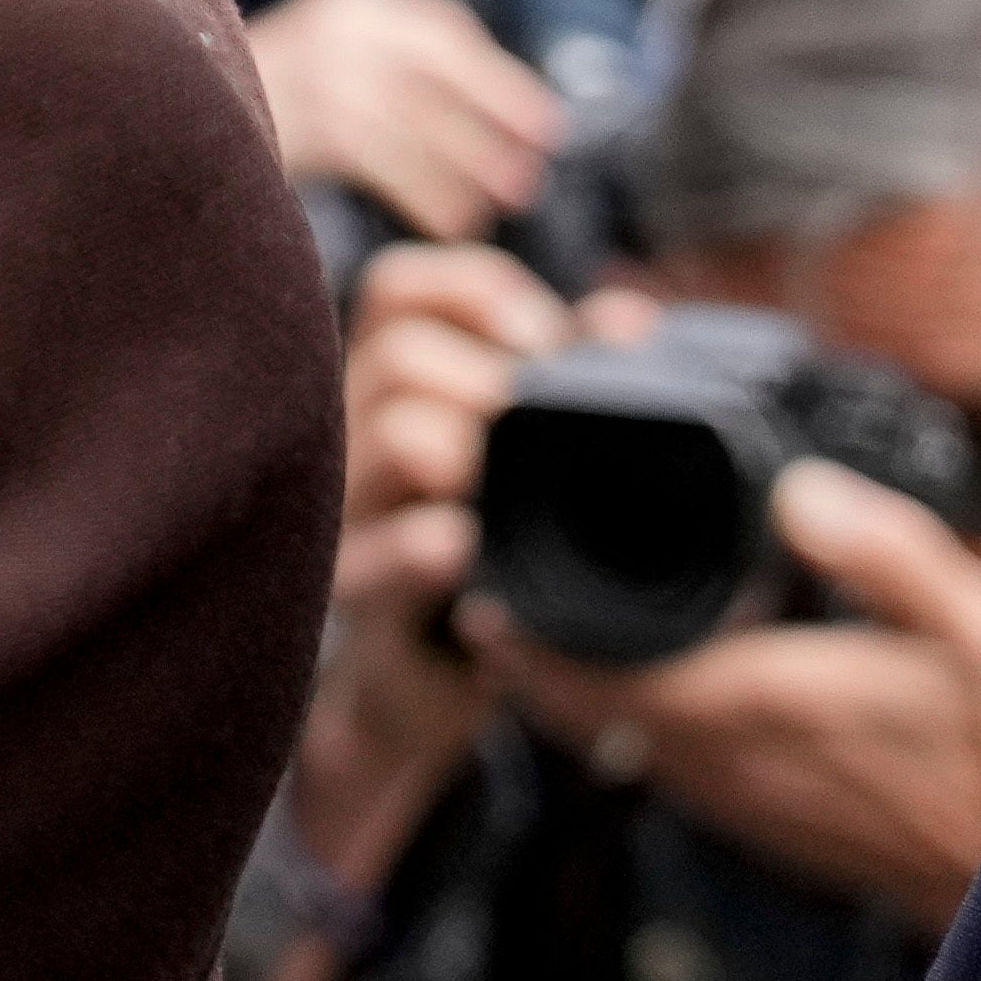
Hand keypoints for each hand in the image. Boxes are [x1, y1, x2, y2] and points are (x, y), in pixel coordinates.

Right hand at [255, 0, 566, 240]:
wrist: (160, 115)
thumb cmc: (256, 107)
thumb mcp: (322, 65)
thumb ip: (385, 72)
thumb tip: (488, 117)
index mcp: (348, 5)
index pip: (444, 31)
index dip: (501, 79)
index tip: (547, 124)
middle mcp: (334, 25)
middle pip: (437, 79)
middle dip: (493, 131)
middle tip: (529, 181)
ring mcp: (315, 68)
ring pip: (415, 124)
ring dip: (464, 172)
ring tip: (489, 212)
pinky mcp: (301, 118)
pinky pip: (385, 158)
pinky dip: (427, 194)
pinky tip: (449, 223)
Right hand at [292, 240, 568, 898]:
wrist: (418, 690)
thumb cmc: (481, 559)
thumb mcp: (518, 463)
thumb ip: (563, 381)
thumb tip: (630, 317)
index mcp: (391, 390)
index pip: (401, 291)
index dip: (470, 292)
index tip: (543, 337)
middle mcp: (356, 439)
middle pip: (397, 353)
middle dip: (484, 381)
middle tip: (531, 428)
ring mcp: (350, 519)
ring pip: (396, 437)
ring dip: (468, 452)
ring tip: (500, 490)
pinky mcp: (359, 601)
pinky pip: (379, 558)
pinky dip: (428, 549)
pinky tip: (467, 555)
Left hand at [476, 461, 980, 934]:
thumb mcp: (968, 628)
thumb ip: (889, 552)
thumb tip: (800, 490)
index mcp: (742, 703)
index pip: (587, 671)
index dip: (525, 627)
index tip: (483, 573)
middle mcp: (710, 756)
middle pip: (566, 703)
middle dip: (518, 647)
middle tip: (479, 582)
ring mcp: (718, 791)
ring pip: (596, 734)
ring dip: (553, 682)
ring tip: (517, 618)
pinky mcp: (736, 809)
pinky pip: (640, 755)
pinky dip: (604, 710)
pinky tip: (605, 668)